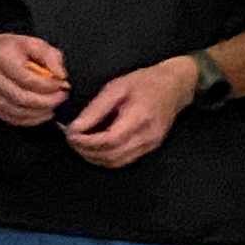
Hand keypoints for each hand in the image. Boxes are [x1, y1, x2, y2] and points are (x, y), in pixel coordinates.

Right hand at [0, 32, 70, 128]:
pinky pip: (10, 118)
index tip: (63, 84)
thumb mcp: (31, 42)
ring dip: (40, 113)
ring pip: (17, 112)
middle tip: (62, 97)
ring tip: (53, 106)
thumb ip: (50, 56)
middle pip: (22, 98)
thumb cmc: (8, 48)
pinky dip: (29, 120)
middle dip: (47, 101)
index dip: (49, 86)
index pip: (28, 79)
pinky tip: (41, 113)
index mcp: (0, 57)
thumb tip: (62, 76)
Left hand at [65, 57, 197, 169]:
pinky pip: (124, 160)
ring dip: (94, 157)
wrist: (175, 86)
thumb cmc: (145, 82)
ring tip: (79, 145)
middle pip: (111, 155)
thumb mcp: (117, 87)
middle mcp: (148, 135)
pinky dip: (105, 158)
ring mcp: (151, 144)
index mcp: (140, 116)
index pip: (109, 139)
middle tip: (71, 140)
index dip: (86, 141)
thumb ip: (96, 109)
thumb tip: (75, 127)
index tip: (70, 134)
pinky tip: (95, 148)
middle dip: (86, 150)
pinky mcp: (150, 148)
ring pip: (116, 162)